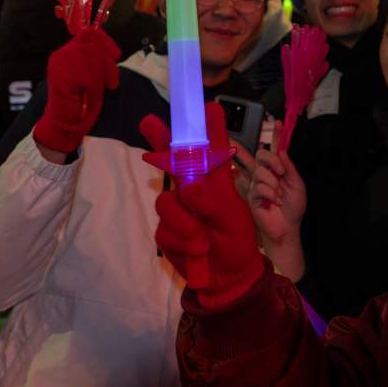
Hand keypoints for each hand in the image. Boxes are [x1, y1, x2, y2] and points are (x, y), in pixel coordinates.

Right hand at [33, 28, 120, 157]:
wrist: (62, 124)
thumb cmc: (80, 102)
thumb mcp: (92, 76)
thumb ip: (97, 61)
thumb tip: (111, 50)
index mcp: (66, 52)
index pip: (89, 33)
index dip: (106, 42)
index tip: (115, 55)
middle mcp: (61, 55)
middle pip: (95, 45)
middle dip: (108, 64)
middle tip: (111, 82)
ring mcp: (59, 66)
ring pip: (94, 60)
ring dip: (102, 77)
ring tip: (98, 91)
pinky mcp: (61, 78)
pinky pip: (90, 77)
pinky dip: (95, 89)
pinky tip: (89, 96)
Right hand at [143, 103, 263, 309]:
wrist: (227, 280)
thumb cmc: (237, 244)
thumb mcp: (234, 220)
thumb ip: (213, 202)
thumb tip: (188, 187)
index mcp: (216, 181)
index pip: (210, 149)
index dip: (206, 128)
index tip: (206, 106)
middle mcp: (194, 189)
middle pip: (172, 160)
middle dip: (159, 140)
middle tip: (150, 122)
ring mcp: (178, 209)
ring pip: (166, 200)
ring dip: (185, 221)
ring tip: (201, 239)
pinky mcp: (166, 230)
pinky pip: (166, 227)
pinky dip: (182, 239)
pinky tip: (196, 249)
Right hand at [247, 123, 305, 245]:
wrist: (288, 227)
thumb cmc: (293, 208)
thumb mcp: (297, 185)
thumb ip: (289, 168)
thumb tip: (281, 151)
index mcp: (277, 170)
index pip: (275, 149)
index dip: (276, 135)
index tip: (277, 121)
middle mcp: (265, 174)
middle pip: (261, 154)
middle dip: (271, 160)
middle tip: (281, 172)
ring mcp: (256, 184)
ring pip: (261, 171)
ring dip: (274, 184)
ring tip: (279, 196)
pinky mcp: (251, 195)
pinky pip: (259, 187)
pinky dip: (271, 194)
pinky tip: (274, 202)